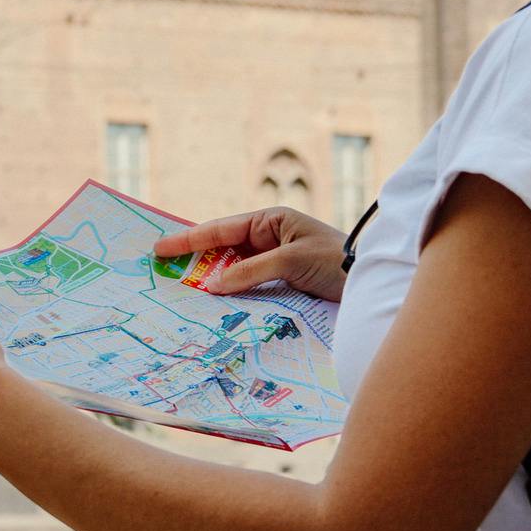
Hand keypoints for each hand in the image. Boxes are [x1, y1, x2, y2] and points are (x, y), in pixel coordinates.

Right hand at [153, 208, 349, 302]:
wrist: (371, 282)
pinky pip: (248, 291)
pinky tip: (215, 309)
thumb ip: (251, 271)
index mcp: (269, 221)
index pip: (221, 230)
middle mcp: (268, 240)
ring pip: (232, 274)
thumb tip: (213, 286)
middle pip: (222, 252)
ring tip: (180, 296)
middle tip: (161, 275)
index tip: (159, 250)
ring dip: (212, 285)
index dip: (189, 240)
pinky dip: (231, 299)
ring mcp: (273, 264)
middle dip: (194, 263)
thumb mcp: (293, 260)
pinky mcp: (280, 287)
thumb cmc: (336, 260)